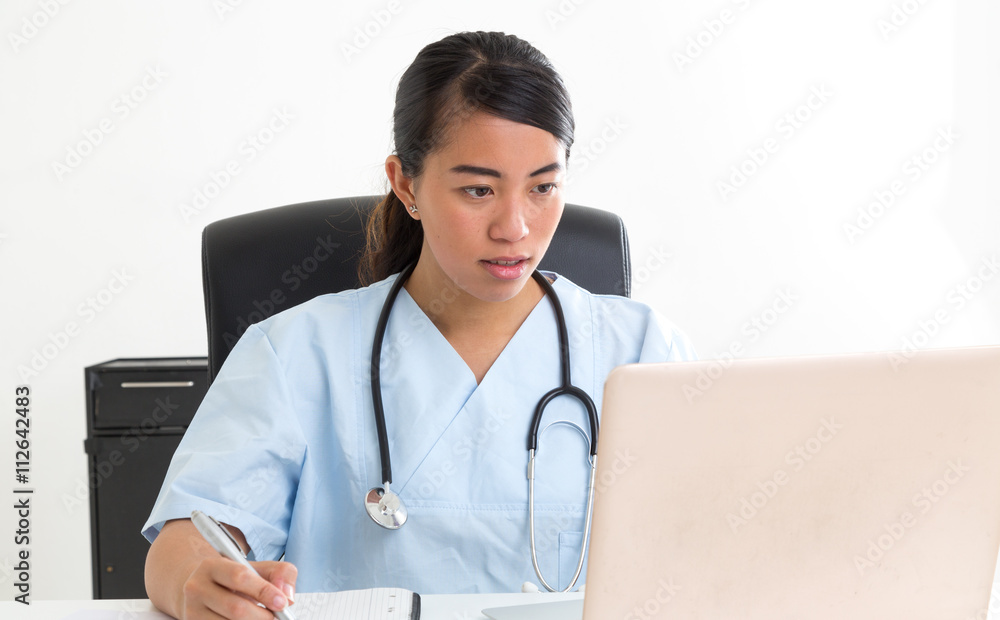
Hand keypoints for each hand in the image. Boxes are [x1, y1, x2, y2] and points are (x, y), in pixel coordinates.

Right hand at [179, 557, 296, 619]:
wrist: (201, 591)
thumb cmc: (234, 580)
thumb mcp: (256, 569)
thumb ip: (279, 574)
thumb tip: (287, 595)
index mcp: (211, 566)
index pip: (239, 577)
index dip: (264, 591)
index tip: (282, 603)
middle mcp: (196, 588)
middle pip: (236, 608)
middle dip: (263, 616)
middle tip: (276, 616)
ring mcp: (192, 611)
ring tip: (262, 617)